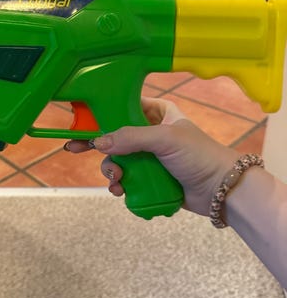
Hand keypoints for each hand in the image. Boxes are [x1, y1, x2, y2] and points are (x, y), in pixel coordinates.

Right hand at [65, 97, 240, 215]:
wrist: (223, 190)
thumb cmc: (199, 155)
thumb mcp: (165, 138)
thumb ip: (130, 137)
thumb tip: (98, 143)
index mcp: (155, 112)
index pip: (121, 107)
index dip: (99, 114)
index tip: (79, 122)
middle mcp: (149, 131)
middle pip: (113, 135)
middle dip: (99, 146)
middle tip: (74, 149)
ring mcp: (148, 155)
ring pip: (116, 159)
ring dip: (110, 170)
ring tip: (116, 181)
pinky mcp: (149, 176)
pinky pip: (126, 177)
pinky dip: (119, 184)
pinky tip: (121, 191)